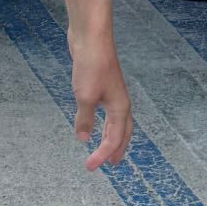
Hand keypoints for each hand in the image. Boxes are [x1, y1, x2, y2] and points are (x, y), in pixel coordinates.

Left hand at [67, 27, 133, 169]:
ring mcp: (112, 93)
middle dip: (117, 149)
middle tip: (111, 164)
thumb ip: (84, 120)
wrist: (91, 38)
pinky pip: (106, 110)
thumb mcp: (85, 97)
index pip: (113, 139)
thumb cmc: (91, 67)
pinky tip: (94, 120)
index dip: (102, 155)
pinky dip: (104, 122)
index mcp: (120, 108)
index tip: (90, 167)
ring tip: (105, 147)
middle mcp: (120, 102)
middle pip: (123, 132)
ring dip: (112, 136)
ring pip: (116, 121)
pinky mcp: (102, 85)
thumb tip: (84, 138)